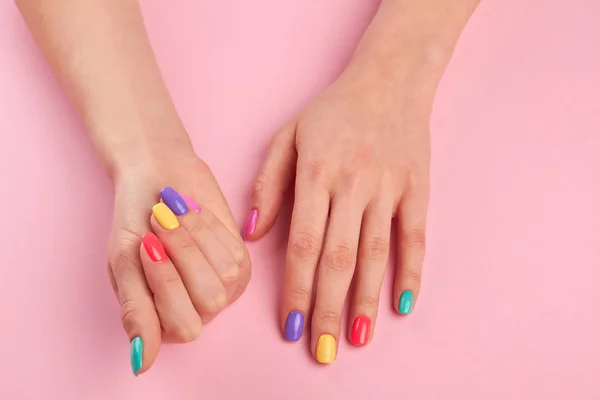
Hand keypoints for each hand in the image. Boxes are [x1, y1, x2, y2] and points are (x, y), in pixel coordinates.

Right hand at [107, 147, 250, 374]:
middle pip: (209, 300)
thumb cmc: (135, 222)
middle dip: (183, 254)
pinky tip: (193, 214)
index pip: (183, 326)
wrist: (155, 178)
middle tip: (160, 224)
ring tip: (174, 215)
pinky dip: (210, 227)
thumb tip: (140, 364)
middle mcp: (199, 309)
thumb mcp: (124, 264)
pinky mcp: (241, 259)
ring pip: (225, 274)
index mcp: (165, 319)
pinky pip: (235, 251)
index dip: (166, 282)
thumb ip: (135, 311)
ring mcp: (224, 286)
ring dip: (195, 236)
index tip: (145, 244)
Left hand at [246, 64, 430, 362]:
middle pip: (338, 258)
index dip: (294, 289)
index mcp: (316, 172)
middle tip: (323, 350)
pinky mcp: (417, 188)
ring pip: (376, 253)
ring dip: (366, 300)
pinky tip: (402, 305)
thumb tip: (252, 233)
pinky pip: (416, 236)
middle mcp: (353, 183)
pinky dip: (412, 272)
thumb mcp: (287, 136)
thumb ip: (268, 183)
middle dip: (327, 308)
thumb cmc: (332, 111)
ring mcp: (389, 187)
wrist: (389, 80)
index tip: (288, 326)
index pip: (302, 243)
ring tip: (358, 339)